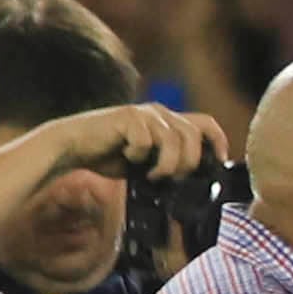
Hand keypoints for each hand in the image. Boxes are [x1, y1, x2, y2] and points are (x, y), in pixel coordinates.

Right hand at [49, 102, 229, 182]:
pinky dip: (138, 155)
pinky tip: (126, 156)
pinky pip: (146, 141)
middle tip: (170, 178)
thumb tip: (196, 180)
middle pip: (194, 136)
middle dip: (187, 163)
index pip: (207, 123)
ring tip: (150, 172)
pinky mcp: (127, 116)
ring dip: (165, 164)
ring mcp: (144, 113)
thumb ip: (172, 163)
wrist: (74, 147)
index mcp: (169, 121)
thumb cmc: (111, 156)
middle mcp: (160, 113)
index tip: (219, 163)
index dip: (219, 142)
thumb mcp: (150, 163)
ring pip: (173, 140)